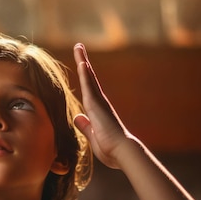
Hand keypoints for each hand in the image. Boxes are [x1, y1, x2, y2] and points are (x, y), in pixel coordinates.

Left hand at [73, 43, 133, 169]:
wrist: (122, 153)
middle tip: (79, 47)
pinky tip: (81, 62)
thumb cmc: (110, 149)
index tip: (81, 65)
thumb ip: (85, 126)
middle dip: (83, 63)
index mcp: (97, 112)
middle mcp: (99, 104)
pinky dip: (85, 74)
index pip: (88, 91)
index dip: (84, 78)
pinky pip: (90, 86)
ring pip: (89, 78)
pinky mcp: (97, 106)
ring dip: (83, 62)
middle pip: (89, 79)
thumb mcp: (92, 136)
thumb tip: (77, 118)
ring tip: (79, 47)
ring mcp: (99, 103)